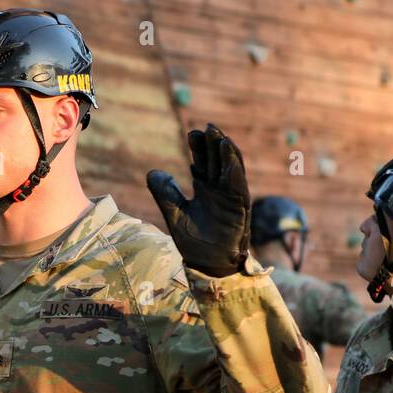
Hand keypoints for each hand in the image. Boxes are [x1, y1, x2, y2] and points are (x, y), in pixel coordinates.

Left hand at [146, 123, 251, 276]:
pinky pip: (239, 188)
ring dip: (228, 154)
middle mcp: (219, 189)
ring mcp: (231, 198)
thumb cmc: (194, 241)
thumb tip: (153, 172)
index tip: (192, 133)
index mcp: (205, 188)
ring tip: (221, 138)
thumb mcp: (174, 214)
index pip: (203, 162)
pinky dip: (235, 174)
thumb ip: (164, 194)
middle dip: (213, 144)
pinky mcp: (240, 209)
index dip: (199, 148)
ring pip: (232, 170)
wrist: (207, 264)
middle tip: (207, 128)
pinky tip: (230, 162)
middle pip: (218, 160)